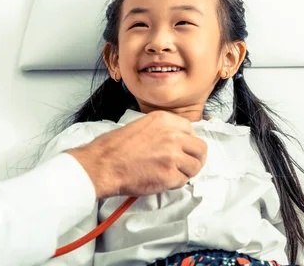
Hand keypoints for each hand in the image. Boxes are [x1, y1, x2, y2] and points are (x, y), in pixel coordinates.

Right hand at [67, 111, 207, 198]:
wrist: (103, 164)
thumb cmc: (114, 147)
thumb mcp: (141, 126)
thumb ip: (162, 131)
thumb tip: (176, 142)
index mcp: (165, 120)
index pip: (191, 130)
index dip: (187, 142)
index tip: (182, 149)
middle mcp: (173, 135)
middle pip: (200, 148)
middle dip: (195, 158)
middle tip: (185, 165)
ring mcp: (173, 155)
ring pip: (195, 166)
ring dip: (186, 172)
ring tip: (171, 174)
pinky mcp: (170, 175)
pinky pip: (183, 181)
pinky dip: (175, 184)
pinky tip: (161, 180)